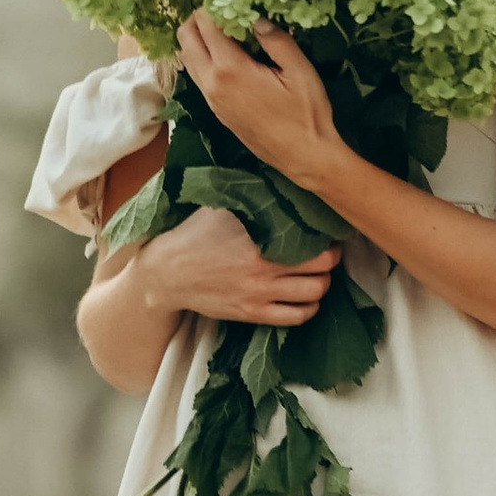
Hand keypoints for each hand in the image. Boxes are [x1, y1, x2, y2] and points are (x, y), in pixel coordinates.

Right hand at [139, 205, 339, 328]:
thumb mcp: (222, 206)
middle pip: (323, 270)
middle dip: (330, 260)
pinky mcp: (252, 313)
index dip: (328, 237)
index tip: (327, 232)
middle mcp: (263, 269)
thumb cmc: (194, 234)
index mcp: (259, 240)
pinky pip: (296, 318)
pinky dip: (308, 308)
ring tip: (317, 274)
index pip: (315, 242)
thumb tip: (281, 177)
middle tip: (327, 252)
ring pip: (314, 295)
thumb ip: (253, 196)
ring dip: (322, 284)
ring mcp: (259, 295)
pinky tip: (305, 298)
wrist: (165, 273)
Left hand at [175, 13, 347, 197]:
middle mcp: (211, 83)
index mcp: (230, 69)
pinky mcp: (215, 110)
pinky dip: (203, 57)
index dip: (216, 3)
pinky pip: (198, 75)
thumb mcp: (299, 70)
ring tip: (226, 28)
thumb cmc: (306, 113)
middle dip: (199, 17)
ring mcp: (211, 100)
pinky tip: (229, 53)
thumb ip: (276, 39)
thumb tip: (255, 17)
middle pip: (186, 39)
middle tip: (224, 8)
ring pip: (187, 58)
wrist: (303, 157)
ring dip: (198, 38)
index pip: (207, 24)